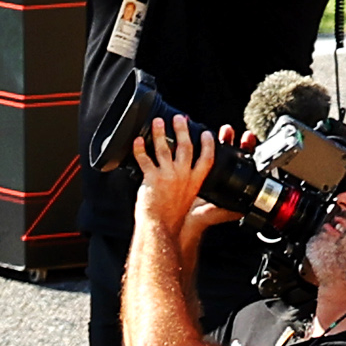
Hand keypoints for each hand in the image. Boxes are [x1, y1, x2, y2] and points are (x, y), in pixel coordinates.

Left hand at [132, 113, 222, 236]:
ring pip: (164, 149)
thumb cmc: (173, 215)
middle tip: (179, 118)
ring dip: (159, 133)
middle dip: (183, 130)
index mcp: (195, 181)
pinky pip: (144, 159)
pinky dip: (140, 148)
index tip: (206, 132)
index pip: (207, 159)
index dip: (208, 144)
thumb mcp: (189, 198)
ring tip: (157, 122)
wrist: (161, 227)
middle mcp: (183, 176)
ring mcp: (168, 176)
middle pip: (186, 147)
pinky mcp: (152, 179)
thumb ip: (189, 183)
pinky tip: (137, 140)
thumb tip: (186, 171)